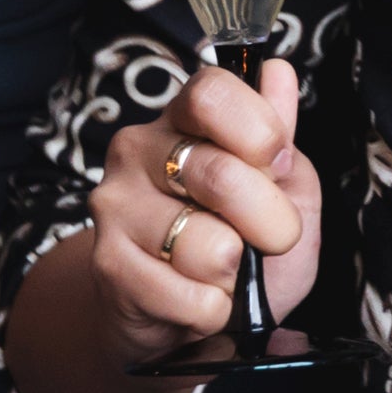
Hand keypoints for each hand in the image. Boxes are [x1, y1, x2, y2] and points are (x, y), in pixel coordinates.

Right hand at [81, 56, 318, 364]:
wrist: (181, 319)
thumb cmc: (242, 243)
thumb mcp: (283, 188)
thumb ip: (281, 137)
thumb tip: (276, 72)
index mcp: (184, 119)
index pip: (212, 92)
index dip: (260, 132)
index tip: (277, 163)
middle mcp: (138, 151)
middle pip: (221, 175)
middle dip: (272, 221)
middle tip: (275, 238)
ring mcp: (115, 206)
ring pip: (208, 244)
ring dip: (235, 271)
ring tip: (223, 270)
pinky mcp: (108, 266)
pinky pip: (191, 297)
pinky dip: (213, 309)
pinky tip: (199, 300)